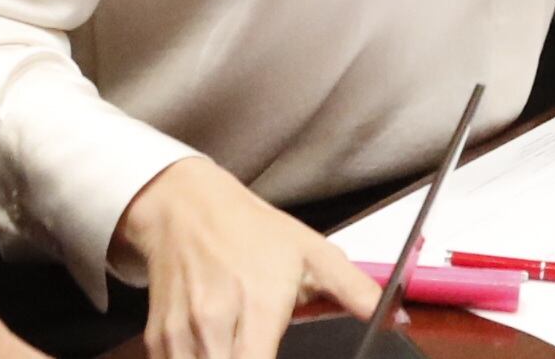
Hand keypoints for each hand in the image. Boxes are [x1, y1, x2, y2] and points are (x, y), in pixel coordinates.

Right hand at [114, 158, 377, 358]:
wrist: (184, 209)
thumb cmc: (251, 231)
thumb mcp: (313, 252)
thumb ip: (356, 290)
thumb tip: (396, 317)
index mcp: (257, 307)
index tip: (277, 358)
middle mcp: (214, 326)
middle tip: (264, 350)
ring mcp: (180, 336)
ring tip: (245, 347)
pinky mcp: (157, 341)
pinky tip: (218, 349)